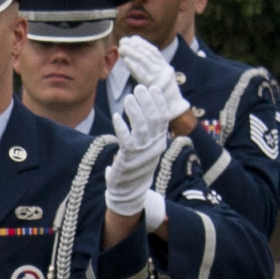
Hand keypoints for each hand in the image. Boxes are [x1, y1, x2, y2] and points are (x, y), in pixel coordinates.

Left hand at [105, 82, 174, 221]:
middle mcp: (154, 146)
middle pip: (153, 119)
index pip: (163, 117)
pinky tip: (116, 117)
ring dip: (135, 110)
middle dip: (147, 101)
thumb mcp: (147, 147)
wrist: (130, 191)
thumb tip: (146, 110)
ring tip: (128, 98)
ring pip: (141, 127)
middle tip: (138, 88)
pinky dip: (122, 127)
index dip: (159, 101)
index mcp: (159, 141)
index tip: (153, 87)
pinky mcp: (129, 159)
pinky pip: (126, 140)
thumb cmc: (136, 166)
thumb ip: (148, 131)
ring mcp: (142, 153)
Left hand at [117, 37, 189, 124]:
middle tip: (124, 41)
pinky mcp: (154, 85)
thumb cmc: (163, 99)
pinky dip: (133, 66)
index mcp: (166, 67)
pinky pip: (142, 74)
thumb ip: (149, 72)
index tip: (132, 38)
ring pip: (145, 61)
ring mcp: (161, 77)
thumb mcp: (158, 82)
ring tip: (122, 48)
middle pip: (148, 54)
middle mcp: (165, 70)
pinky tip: (125, 60)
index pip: (154, 52)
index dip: (143, 44)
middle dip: (135, 46)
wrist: (174, 111)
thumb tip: (135, 60)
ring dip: (132, 53)